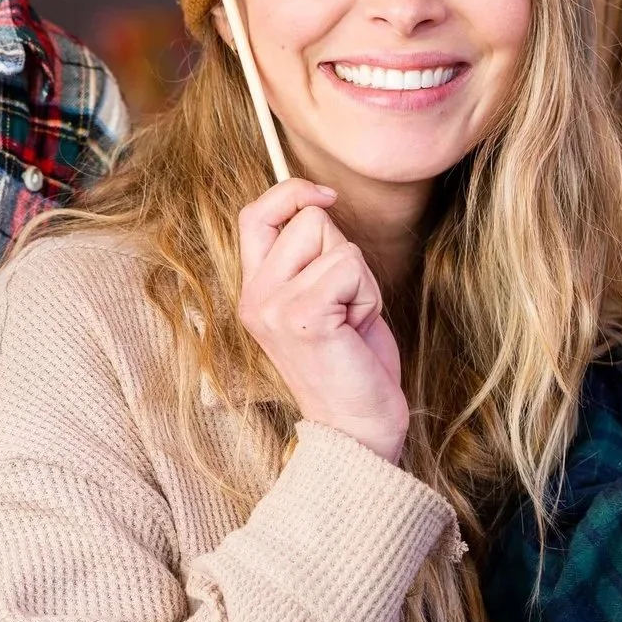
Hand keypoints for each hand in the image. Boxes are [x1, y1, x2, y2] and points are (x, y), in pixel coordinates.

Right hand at [236, 178, 408, 462]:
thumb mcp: (320, 301)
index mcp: (254, 292)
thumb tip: (318, 201)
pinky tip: (357, 328)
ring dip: (360, 277)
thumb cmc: (351, 363)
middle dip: (343, 250)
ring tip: (351, 319)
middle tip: (345, 304)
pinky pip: (349, 265)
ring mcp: (275, 307)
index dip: (291, 192)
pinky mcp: (304, 316)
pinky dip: (367, 293)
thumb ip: (307, 258)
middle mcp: (255, 297)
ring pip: (334, 240)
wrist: (358, 430)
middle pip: (308, 219)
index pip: (254, 214)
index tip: (328, 194)